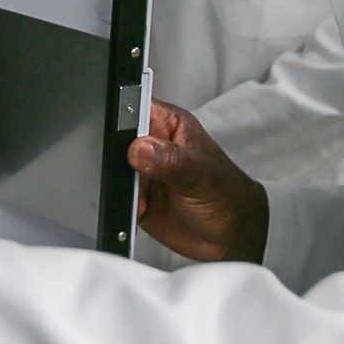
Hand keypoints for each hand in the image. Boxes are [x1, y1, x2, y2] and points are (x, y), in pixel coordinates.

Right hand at [129, 99, 268, 263]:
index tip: (120, 134)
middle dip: (115, 155)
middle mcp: (153, 145)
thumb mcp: (201, 174)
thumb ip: (171, 160)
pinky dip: (120, 203)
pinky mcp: (136, 196)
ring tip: (141, 196)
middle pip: (116, 139)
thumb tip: (139, 149)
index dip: (122, 114)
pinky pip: (116, 196)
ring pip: (113, 169)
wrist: (231, 237)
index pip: (137, 106)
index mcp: (170, 125)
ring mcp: (143, 171)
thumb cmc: (228, 196)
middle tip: (133, 173)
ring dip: (119, 183)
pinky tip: (139, 209)